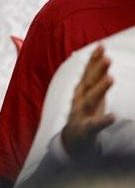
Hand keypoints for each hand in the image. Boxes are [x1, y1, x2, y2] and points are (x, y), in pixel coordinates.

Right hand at [61, 45, 115, 159]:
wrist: (73, 141)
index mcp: (81, 92)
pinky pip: (94, 125)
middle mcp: (79, 100)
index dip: (93, 60)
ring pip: (90, 100)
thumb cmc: (85, 114)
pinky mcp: (85, 129)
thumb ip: (94, 77)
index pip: (87, 73)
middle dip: (97, 70)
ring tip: (110, 78)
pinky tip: (113, 116)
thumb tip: (100, 57)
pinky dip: (103, 121)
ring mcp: (81, 114)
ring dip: (100, 89)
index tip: (101, 46)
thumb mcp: (88, 95)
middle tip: (107, 58)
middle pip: (88, 83)